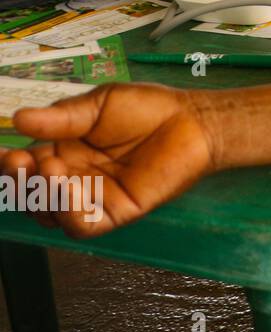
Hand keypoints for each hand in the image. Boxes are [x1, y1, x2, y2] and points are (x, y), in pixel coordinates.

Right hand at [1, 84, 219, 237]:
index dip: (11, 164)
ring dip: (43, 195)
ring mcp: (95, 198)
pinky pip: (85, 226)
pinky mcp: (118, 213)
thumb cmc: (148, 108)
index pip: (26, 167)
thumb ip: (62, 117)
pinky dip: (70, 213)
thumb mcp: (99, 105)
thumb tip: (19, 118)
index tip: (7, 152)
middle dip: (19, 182)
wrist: (191, 119)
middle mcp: (75, 178)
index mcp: (64, 151)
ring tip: (50, 169)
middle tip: (20, 161)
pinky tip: (71, 189)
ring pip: (53, 214)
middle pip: (33, 195)